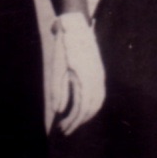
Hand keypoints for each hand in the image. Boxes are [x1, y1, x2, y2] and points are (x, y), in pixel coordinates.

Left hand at [48, 12, 105, 134]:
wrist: (75, 27)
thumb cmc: (63, 48)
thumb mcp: (56, 69)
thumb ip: (58, 90)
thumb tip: (59, 111)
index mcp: (85, 79)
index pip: (81, 108)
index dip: (72, 122)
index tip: (62, 130)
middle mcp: (96, 80)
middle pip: (91, 109)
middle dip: (78, 122)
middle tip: (65, 130)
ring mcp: (100, 76)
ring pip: (97, 103)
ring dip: (86, 116)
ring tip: (73, 122)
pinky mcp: (99, 74)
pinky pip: (99, 95)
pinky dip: (91, 106)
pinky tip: (81, 110)